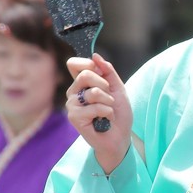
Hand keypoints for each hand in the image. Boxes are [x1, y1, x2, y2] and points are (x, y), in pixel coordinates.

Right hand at [66, 53, 132, 173]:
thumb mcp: (117, 88)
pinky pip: (95, 107)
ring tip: (108, 112)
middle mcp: (74, 93)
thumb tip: (95, 55)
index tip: (101, 72)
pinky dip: (107, 113)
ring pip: (93, 92)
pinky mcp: (74, 118)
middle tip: (109, 97)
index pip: (74, 64)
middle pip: (85, 74)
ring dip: (108, 102)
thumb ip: (108, 71)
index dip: (88, 64)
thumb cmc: (118, 113)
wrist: (120, 137)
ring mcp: (72, 105)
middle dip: (104, 84)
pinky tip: (104, 121)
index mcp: (81, 84)